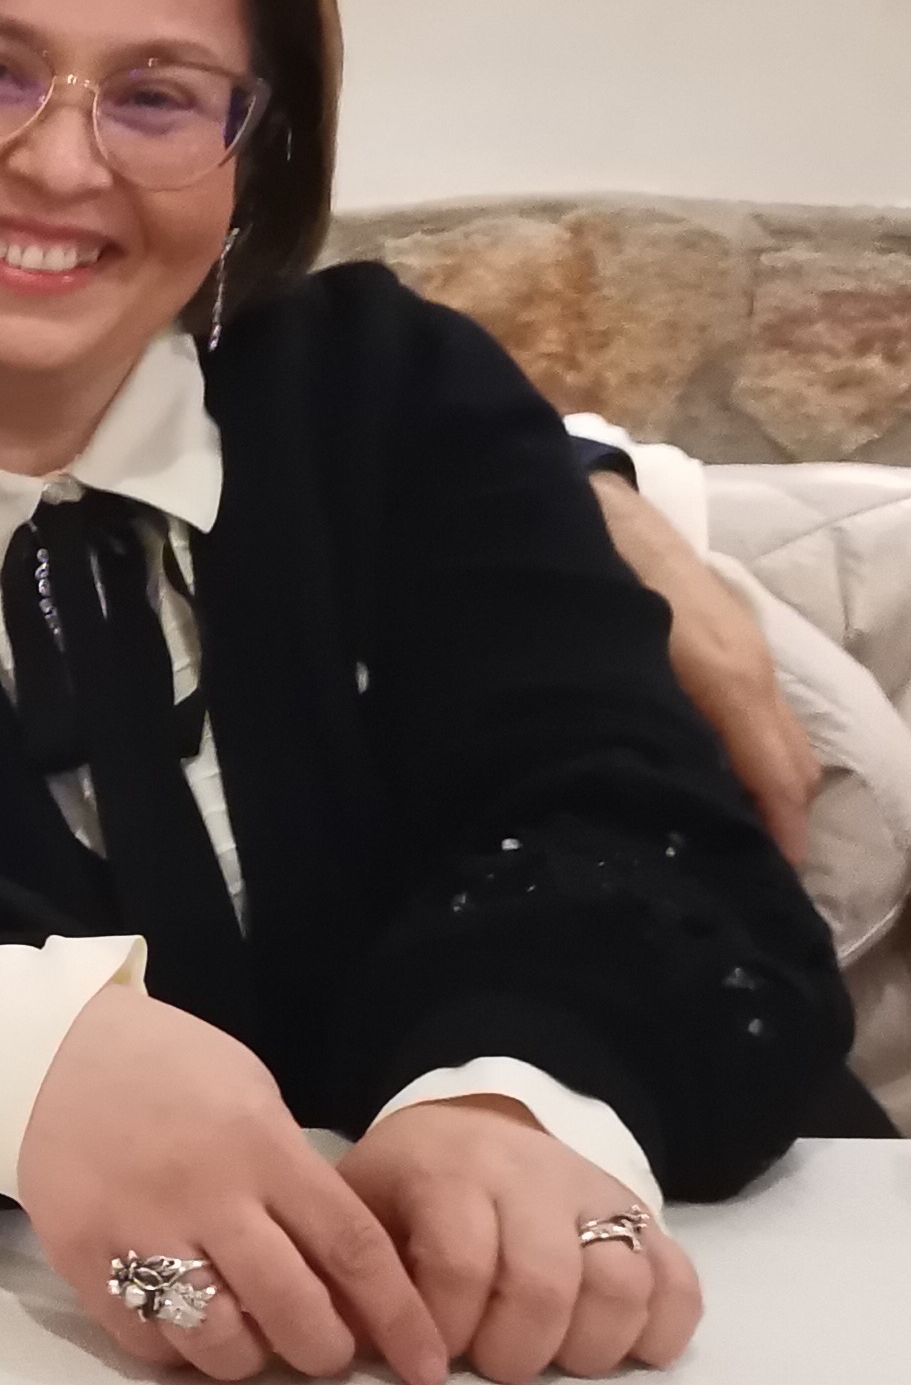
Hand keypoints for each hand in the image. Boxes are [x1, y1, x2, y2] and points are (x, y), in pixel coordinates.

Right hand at [15, 988, 447, 1384]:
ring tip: (248, 1331)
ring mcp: (139, 1229)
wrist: (47, 1046)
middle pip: (295, 1312)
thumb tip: (343, 1265)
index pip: (352, 1247)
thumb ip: (294, 1172)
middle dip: (326, 1349)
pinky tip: (183, 1318)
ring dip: (251, 1356)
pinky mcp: (83, 1257)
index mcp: (260, 1144)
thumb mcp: (251, 1092)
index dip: (397, 1315)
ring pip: (222, 1345)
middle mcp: (206, 1193)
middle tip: (324, 1345)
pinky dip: (178, 1347)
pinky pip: (149, 1343)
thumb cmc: (165, 1066)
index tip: (422, 1360)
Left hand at [340, 1097, 701, 1381]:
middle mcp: (529, 1172)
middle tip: (492, 1365)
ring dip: (588, 1348)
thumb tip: (354, 1346)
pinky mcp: (643, 1218)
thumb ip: (354, 1271)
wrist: (466, 1131)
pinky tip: (619, 1349)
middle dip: (516, 1349)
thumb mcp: (360, 1208)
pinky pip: (679, 1280)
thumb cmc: (405, 1188)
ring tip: (551, 1357)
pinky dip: (660, 1330)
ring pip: (622, 1283)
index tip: (429, 1358)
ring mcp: (595, 1193)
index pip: (460, 1260)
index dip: (448, 1327)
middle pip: (546, 1280)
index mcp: (450, 1169)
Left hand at [590, 470, 818, 863]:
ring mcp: (746, 653)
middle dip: (781, 827)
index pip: (775, 771)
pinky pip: (761, 717)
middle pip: (792, 767)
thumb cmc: (592, 577)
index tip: (766, 885)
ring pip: (781, 742)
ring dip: (770, 796)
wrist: (595, 499)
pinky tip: (726, 789)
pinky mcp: (732, 647)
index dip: (776, 833)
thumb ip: (633, 716)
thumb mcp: (606, 650)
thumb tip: (648, 784)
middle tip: (748, 884)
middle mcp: (750, 668)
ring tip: (739, 850)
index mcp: (725, 673)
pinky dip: (757, 760)